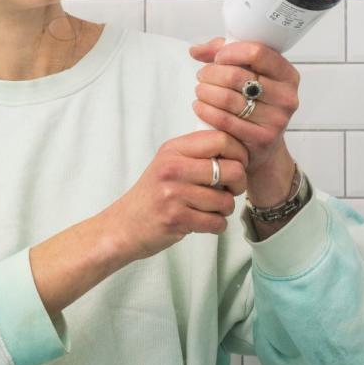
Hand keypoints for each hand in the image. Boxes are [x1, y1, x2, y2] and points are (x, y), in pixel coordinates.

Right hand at [102, 130, 248, 261]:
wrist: (124, 225)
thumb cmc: (152, 195)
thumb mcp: (169, 163)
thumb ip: (197, 153)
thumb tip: (238, 149)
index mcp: (174, 149)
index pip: (221, 139)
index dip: (239, 152)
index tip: (238, 163)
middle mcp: (173, 168)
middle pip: (232, 169)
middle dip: (239, 184)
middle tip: (230, 190)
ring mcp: (174, 194)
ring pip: (226, 201)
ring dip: (225, 209)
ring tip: (211, 209)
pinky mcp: (176, 218)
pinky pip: (216, 222)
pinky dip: (216, 225)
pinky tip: (204, 222)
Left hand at [189, 37, 299, 174]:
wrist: (264, 143)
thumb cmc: (255, 102)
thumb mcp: (248, 73)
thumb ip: (224, 54)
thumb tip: (196, 50)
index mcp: (287, 75)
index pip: (258, 53)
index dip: (231, 52)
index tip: (218, 57)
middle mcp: (286, 97)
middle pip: (237, 76)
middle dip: (211, 73)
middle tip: (202, 76)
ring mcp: (276, 120)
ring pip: (227, 98)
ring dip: (205, 91)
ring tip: (200, 90)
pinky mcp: (262, 138)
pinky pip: (225, 120)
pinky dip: (206, 111)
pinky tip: (200, 106)